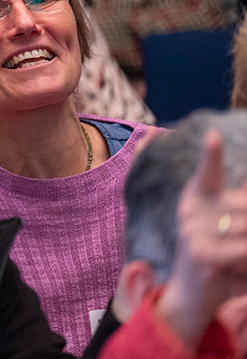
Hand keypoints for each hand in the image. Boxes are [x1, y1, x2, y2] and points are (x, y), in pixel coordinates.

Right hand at [157, 130, 246, 349]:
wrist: (192, 296)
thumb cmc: (216, 256)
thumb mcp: (225, 226)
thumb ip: (237, 202)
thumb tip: (245, 181)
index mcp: (196, 198)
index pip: (207, 172)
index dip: (211, 155)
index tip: (213, 136)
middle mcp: (191, 210)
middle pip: (243, 204)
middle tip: (240, 241)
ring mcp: (193, 231)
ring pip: (245, 228)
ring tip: (238, 257)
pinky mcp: (201, 253)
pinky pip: (241, 250)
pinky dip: (244, 258)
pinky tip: (235, 267)